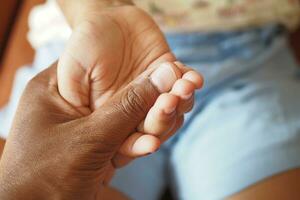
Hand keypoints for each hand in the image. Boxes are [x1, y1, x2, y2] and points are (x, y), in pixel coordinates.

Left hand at [0, 62, 178, 199]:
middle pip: (118, 92)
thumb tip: (163, 76)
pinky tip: (154, 143)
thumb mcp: (89, 139)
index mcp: (57, 87)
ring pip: (126, 117)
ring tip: (173, 116)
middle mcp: (72, 103)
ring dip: (150, 121)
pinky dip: (140, 141)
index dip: (137, 68)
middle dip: (149, 99)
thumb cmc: (44, 177)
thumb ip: (127, 108)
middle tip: (178, 96)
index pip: (102, 66)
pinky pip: (124, 137)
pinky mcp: (96, 147)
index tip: (167, 69)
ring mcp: (85, 126)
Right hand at [57, 0, 202, 173]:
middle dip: (163, 120)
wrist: (103, 20)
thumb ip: (85, 102)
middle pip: (155, 128)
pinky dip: (191, 82)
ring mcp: (155, 93)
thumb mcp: (75, 75)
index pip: (126, 142)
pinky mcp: (169, 74)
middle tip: (167, 103)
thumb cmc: (82, 48)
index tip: (151, 144)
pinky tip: (193, 78)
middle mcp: (136, 111)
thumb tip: (117, 120)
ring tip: (184, 87)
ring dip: (182, 102)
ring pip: (175, 109)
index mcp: (111, 120)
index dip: (138, 146)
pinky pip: (185, 84)